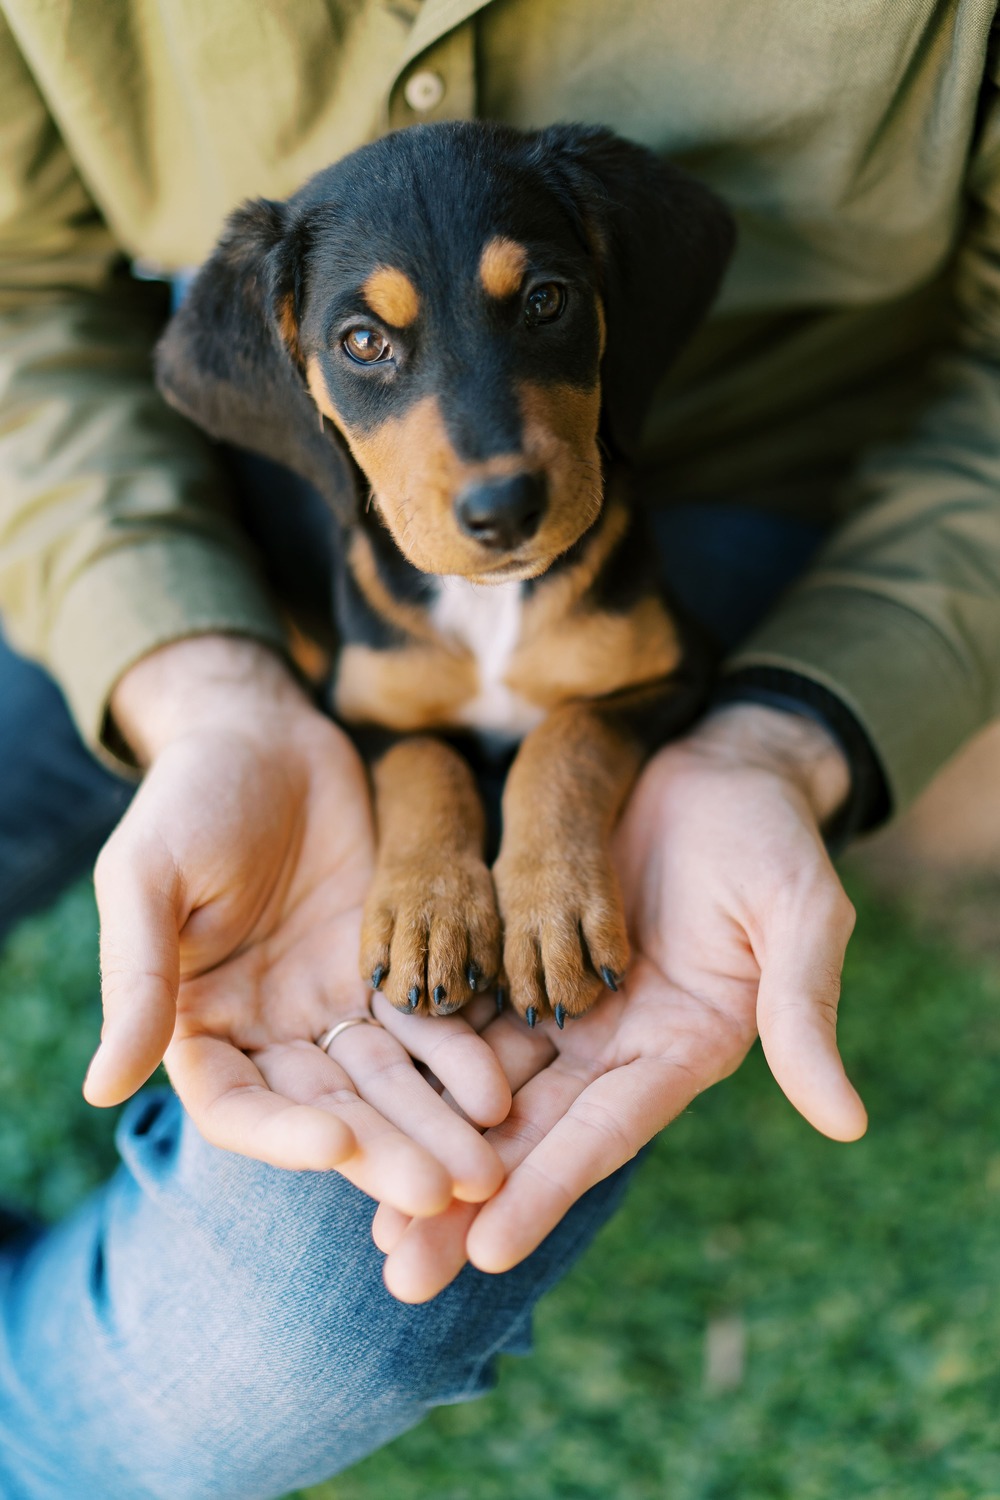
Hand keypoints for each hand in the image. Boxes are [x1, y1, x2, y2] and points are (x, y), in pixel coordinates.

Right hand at [83, 636, 509, 1214]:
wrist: (267, 734)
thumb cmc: (189, 796)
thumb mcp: (147, 876)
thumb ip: (137, 979)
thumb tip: (101, 1087)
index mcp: (199, 1024)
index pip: (238, 1106)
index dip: (284, 1132)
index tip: (336, 1142)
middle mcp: (270, 1030)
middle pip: (331, 1107)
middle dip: (388, 1148)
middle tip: (449, 1188)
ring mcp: (333, 1003)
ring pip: (389, 1078)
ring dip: (438, 1121)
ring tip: (490, 1161)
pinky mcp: (388, 966)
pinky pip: (429, 1020)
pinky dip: (462, 1054)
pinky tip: (501, 1085)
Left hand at [374, 703, 867, 1299]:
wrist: (715, 763)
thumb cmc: (770, 835)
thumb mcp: (799, 915)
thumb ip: (804, 1011)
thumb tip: (848, 1123)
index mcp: (679, 1047)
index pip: (606, 1130)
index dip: (550, 1188)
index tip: (489, 1251)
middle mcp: (612, 1041)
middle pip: (530, 1129)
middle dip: (467, 1198)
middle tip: (403, 1272)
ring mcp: (560, 1000)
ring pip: (482, 1083)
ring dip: (428, 1141)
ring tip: (366, 1210)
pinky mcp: (518, 953)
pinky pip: (460, 1006)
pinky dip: (416, 1053)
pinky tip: (361, 1092)